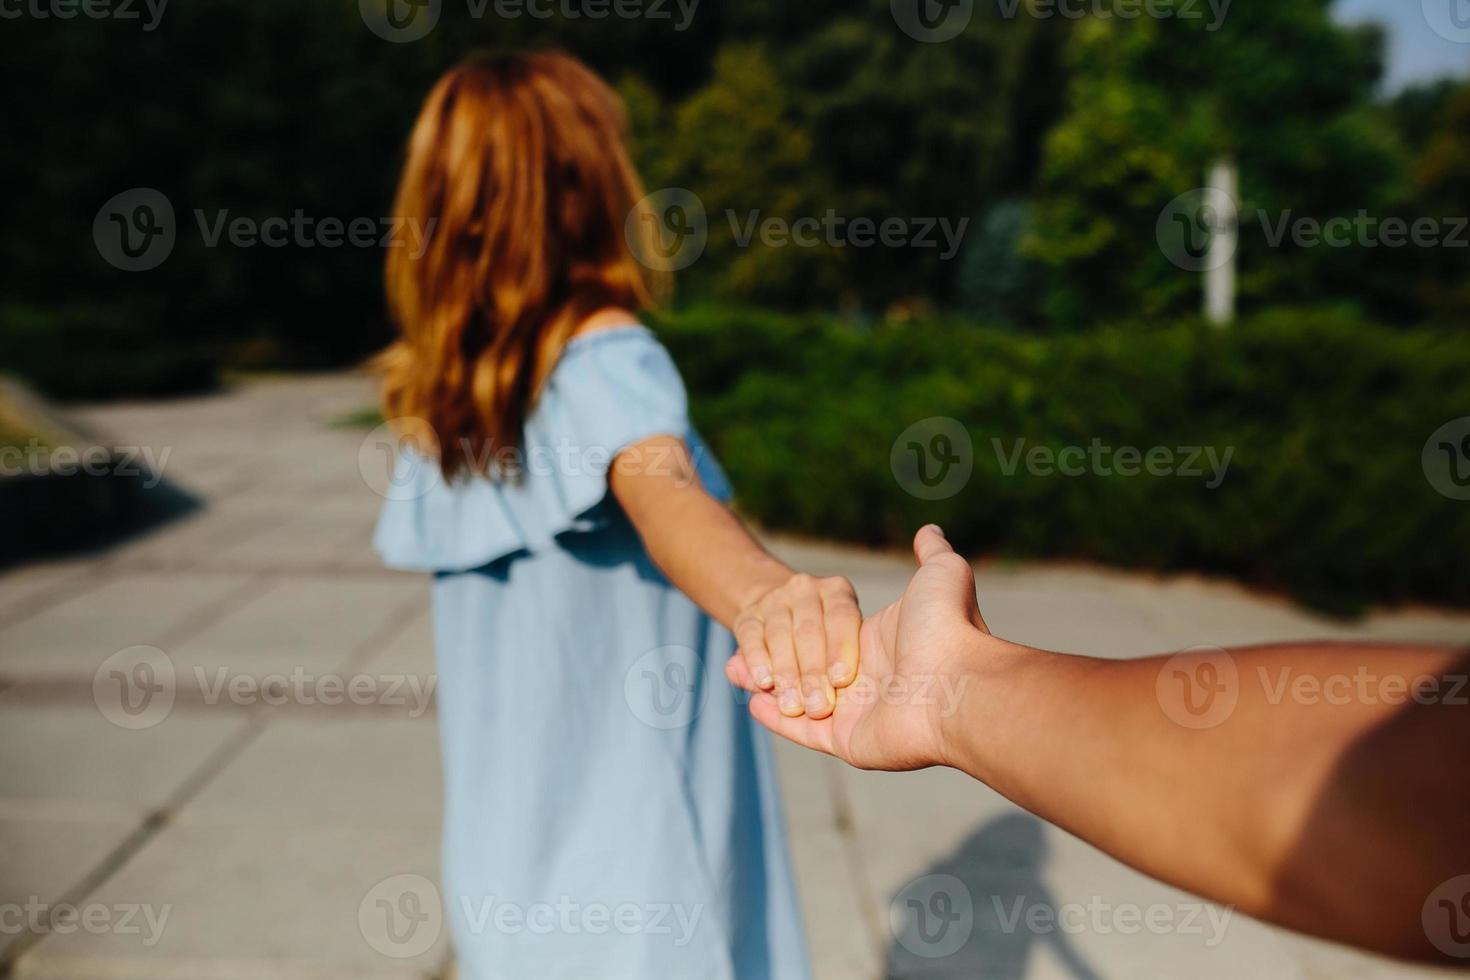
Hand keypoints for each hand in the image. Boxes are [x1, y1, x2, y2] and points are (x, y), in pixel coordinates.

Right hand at [728, 525, 1010, 769]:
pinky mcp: (846, 742)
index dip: (798, 629)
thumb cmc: (946, 626)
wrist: (957, 684)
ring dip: (770, 685)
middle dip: (776, 660)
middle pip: (808, 668)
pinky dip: (775, 718)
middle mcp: (871, 680)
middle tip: (742, 650)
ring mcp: (858, 714)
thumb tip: (928, 530)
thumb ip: (932, 552)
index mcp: (882, 644)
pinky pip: (802, 732)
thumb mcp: (942, 572)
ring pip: (800, 699)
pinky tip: (752, 700)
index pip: (827, 635)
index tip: (769, 614)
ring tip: (735, 671)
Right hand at [731, 572, 861, 718]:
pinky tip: (763, 684)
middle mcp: (804, 590)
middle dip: (813, 672)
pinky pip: (751, 640)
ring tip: (792, 705)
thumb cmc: (827, 637)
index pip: (841, 617)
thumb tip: (843, 679)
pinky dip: (757, 663)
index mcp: (836, 591)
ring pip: (780, 637)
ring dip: (786, 674)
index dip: (841, 649)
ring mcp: (773, 600)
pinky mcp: (747, 617)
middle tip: (817, 706)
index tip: (841, 681)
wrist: (781, 612)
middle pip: (809, 631)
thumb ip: (845, 657)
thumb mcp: (843, 637)